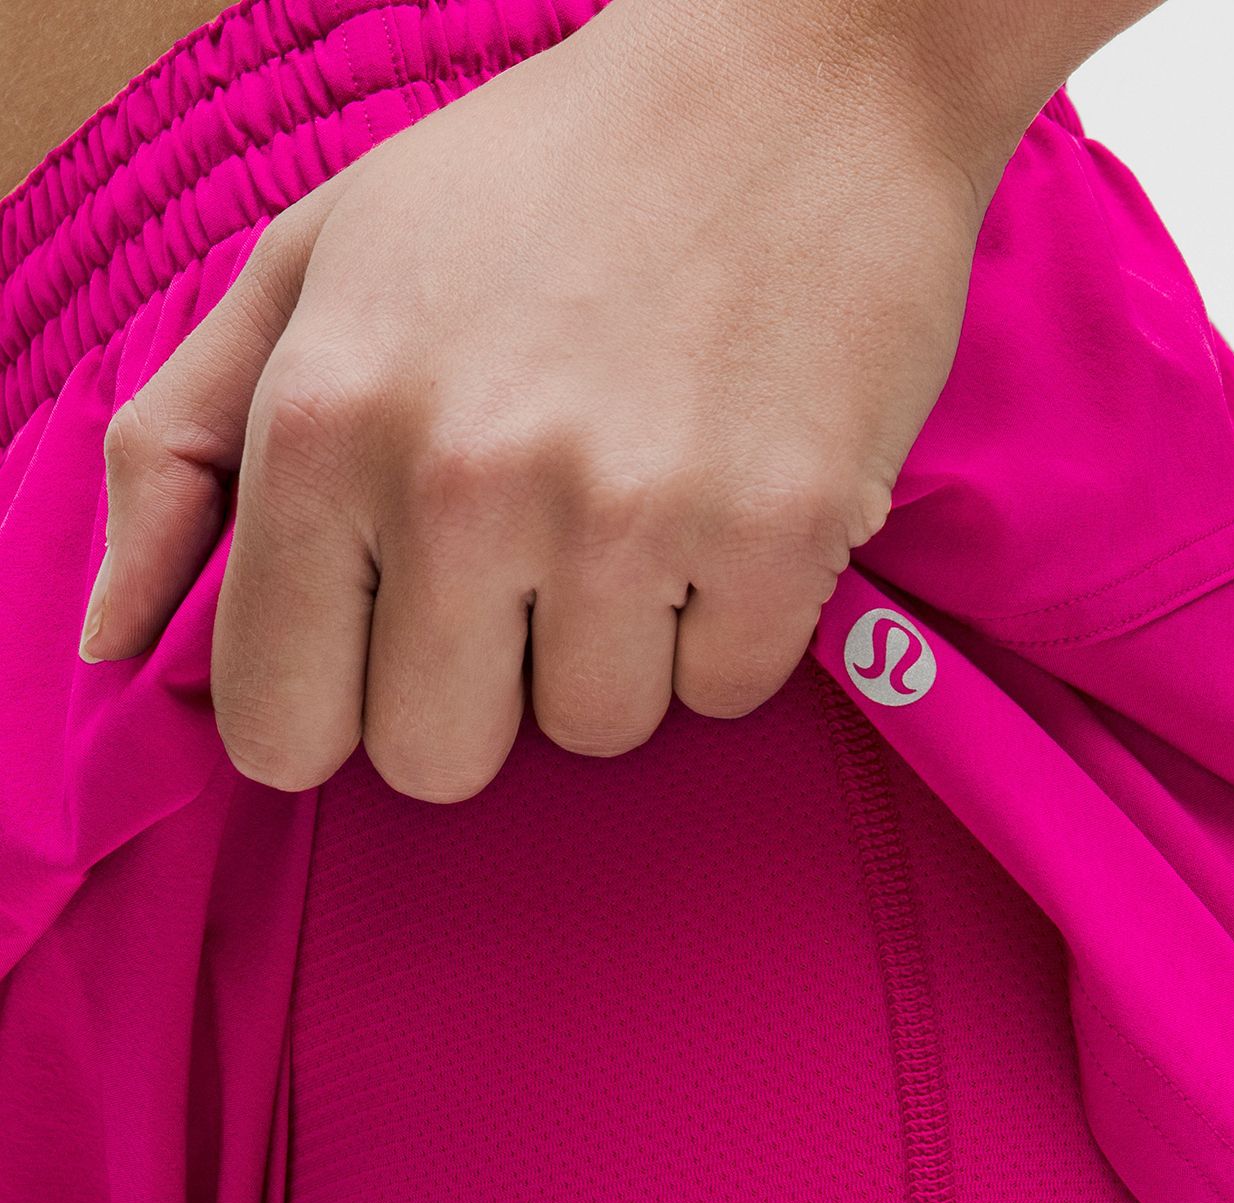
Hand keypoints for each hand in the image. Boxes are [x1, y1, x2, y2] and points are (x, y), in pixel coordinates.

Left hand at [77, 0, 999, 800]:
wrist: (802, 88)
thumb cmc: (542, 183)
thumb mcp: (315, 264)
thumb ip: (186, 450)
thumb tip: (110, 641)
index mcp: (326, 420)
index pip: (281, 726)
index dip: (332, 708)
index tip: (379, 651)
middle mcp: (465, 482)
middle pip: (438, 761)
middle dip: (479, 688)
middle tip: (527, 563)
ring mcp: (630, 516)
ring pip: (595, 732)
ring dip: (614, 649)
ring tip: (638, 505)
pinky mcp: (782, 538)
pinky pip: (724, 692)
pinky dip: (729, 623)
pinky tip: (725, 503)